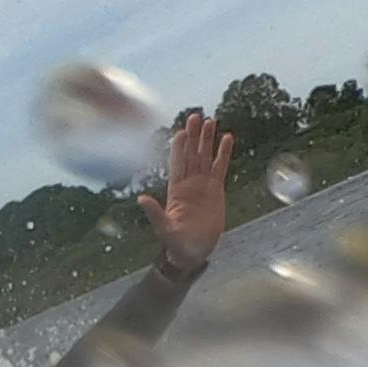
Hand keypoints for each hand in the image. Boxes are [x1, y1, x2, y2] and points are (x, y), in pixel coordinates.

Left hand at [140, 110, 232, 274]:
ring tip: (211, 120)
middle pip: (191, 154)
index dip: (179, 147)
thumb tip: (140, 199)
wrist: (193, 251)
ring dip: (207, 139)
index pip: (177, 163)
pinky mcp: (216, 189)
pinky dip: (223, 153)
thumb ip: (155, 213)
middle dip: (193, 136)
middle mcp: (188, 183)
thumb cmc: (176, 243)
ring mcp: (202, 185)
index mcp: (175, 189)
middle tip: (196, 116)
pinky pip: (220, 167)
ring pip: (205, 156)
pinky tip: (227, 138)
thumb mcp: (164, 228)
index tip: (181, 131)